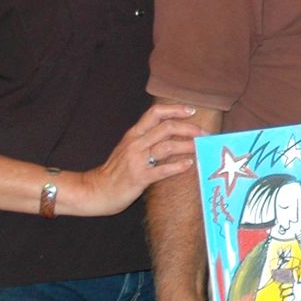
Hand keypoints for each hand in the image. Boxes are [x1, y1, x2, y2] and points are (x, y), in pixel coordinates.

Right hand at [74, 103, 202, 216]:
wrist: (96, 190)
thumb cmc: (116, 170)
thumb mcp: (129, 148)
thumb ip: (146, 139)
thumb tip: (172, 134)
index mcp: (133, 134)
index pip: (154, 113)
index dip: (175, 110)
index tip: (192, 111)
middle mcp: (136, 144)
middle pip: (166, 128)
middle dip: (188, 128)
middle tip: (204, 134)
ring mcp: (137, 160)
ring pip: (166, 146)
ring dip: (187, 145)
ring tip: (201, 147)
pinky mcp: (139, 177)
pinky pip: (162, 170)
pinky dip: (177, 166)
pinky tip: (189, 164)